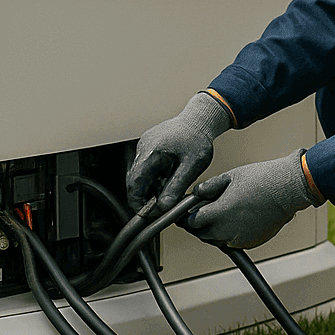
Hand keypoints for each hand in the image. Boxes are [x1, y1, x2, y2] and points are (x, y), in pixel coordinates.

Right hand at [126, 92, 232, 210]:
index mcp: (151, 153)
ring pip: (141, 175)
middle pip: (135, 181)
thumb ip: (176, 187)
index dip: (138, 202)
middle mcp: (143, 148)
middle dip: (146, 197)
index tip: (148, 215)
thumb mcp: (192, 167)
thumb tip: (164, 206)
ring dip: (151, 188)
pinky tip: (168, 181)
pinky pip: (146, 167)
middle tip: (161, 209)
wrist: (200, 119)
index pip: (135, 184)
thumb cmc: (198, 139)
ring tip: (169, 194)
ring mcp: (144, 146)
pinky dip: (154, 178)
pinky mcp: (148, 147)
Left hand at [186, 150, 320, 248]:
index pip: (192, 222)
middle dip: (198, 225)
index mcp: (219, 213)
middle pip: (202, 234)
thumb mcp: (230, 177)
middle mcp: (227, 230)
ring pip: (217, 240)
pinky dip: (229, 235)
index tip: (186, 212)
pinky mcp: (251, 242)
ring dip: (212, 231)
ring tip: (218, 216)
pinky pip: (233, 243)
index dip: (187, 217)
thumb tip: (196, 193)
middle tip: (199, 213)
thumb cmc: (262, 180)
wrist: (287, 189)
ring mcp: (240, 239)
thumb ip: (209, 187)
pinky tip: (234, 221)